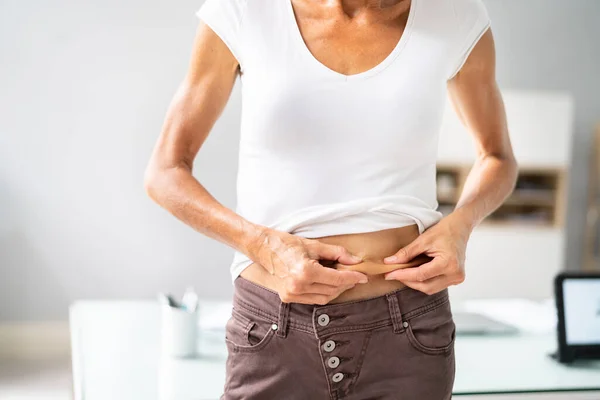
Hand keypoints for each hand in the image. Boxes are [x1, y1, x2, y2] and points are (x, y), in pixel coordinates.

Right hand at [248, 228, 368, 303]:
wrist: (263, 248)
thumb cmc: (286, 244)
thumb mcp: (314, 245)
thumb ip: (337, 253)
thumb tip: (355, 261)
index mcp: (305, 272)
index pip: (336, 279)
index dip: (352, 278)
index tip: (363, 276)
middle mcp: (298, 286)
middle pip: (332, 290)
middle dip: (346, 284)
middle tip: (354, 275)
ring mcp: (291, 294)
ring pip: (324, 298)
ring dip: (336, 290)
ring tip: (342, 280)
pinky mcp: (288, 298)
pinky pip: (313, 300)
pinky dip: (324, 293)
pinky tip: (328, 284)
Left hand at [382, 212, 471, 294]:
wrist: (460, 228)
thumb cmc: (444, 231)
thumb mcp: (423, 240)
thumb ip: (406, 253)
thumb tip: (389, 262)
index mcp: (448, 263)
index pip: (421, 275)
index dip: (403, 275)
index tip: (389, 274)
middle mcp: (455, 274)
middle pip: (426, 286)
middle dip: (408, 282)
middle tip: (393, 275)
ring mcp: (457, 278)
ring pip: (431, 288)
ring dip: (415, 283)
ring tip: (403, 273)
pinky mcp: (456, 279)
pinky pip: (436, 285)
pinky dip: (424, 281)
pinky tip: (415, 273)